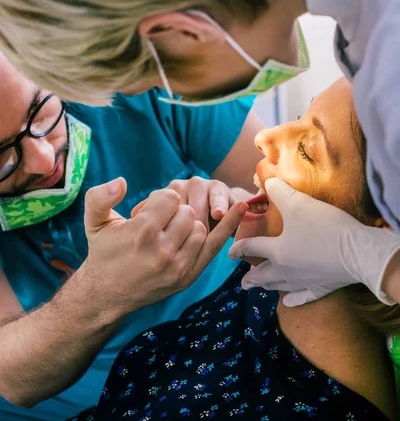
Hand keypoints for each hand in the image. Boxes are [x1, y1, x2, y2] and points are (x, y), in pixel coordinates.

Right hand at [83, 178, 247, 316]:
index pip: (170, 198)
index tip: (150, 211)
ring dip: (188, 224)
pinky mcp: (187, 277)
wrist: (107, 294)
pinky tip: (241, 206)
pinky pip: (214, 246)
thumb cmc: (103, 252)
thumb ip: (100, 196)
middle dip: (175, 212)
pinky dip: (228, 226)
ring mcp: (177, 266)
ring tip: (170, 232)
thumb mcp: (94, 222)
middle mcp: (161, 251)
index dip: (160, 200)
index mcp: (141, 232)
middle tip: (159, 223)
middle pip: (187, 212)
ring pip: (200, 227)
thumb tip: (121, 181)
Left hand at [229, 178, 399, 306]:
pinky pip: (303, 297)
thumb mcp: (298, 202)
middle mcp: (286, 270)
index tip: (230, 253)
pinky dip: (294, 299)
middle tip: (242, 282)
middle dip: (251, 279)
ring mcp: (304, 281)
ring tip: (261, 287)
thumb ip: (279, 191)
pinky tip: (288, 302)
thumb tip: (268, 181)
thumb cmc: (325, 227)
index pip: (252, 248)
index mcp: (277, 251)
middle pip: (263, 275)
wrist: (359, 252)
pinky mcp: (323, 287)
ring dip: (268, 286)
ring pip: (280, 286)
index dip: (239, 248)